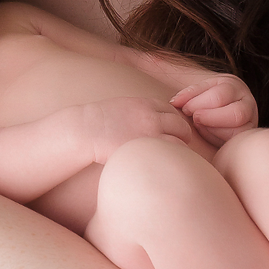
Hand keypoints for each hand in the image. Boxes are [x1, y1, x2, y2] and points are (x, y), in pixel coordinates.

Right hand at [73, 96, 196, 162]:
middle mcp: (151, 116)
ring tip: (176, 157)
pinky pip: (171, 153)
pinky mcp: (148, 148)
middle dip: (183, 133)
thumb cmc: (96, 122)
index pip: (170, 109)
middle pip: (180, 124)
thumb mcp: (119, 107)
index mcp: (144, 104)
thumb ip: (134, 111)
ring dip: (181, 148)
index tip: (173, 129)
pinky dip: (173, 158)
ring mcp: (151, 132)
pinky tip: (168, 165)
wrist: (85, 130)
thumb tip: (137, 120)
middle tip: (181, 143)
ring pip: (180, 140)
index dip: (174, 120)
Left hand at [170, 74, 257, 147]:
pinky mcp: (245, 135)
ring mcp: (250, 120)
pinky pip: (236, 140)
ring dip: (213, 128)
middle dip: (209, 117)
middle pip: (235, 113)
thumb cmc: (191, 99)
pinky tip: (205, 132)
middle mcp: (246, 101)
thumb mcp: (183, 84)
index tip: (181, 106)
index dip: (196, 102)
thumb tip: (146, 57)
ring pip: (238, 128)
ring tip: (198, 124)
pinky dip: (218, 137)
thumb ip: (166, 69)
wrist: (207, 115)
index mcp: (231, 84)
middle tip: (192, 117)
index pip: (219, 94)